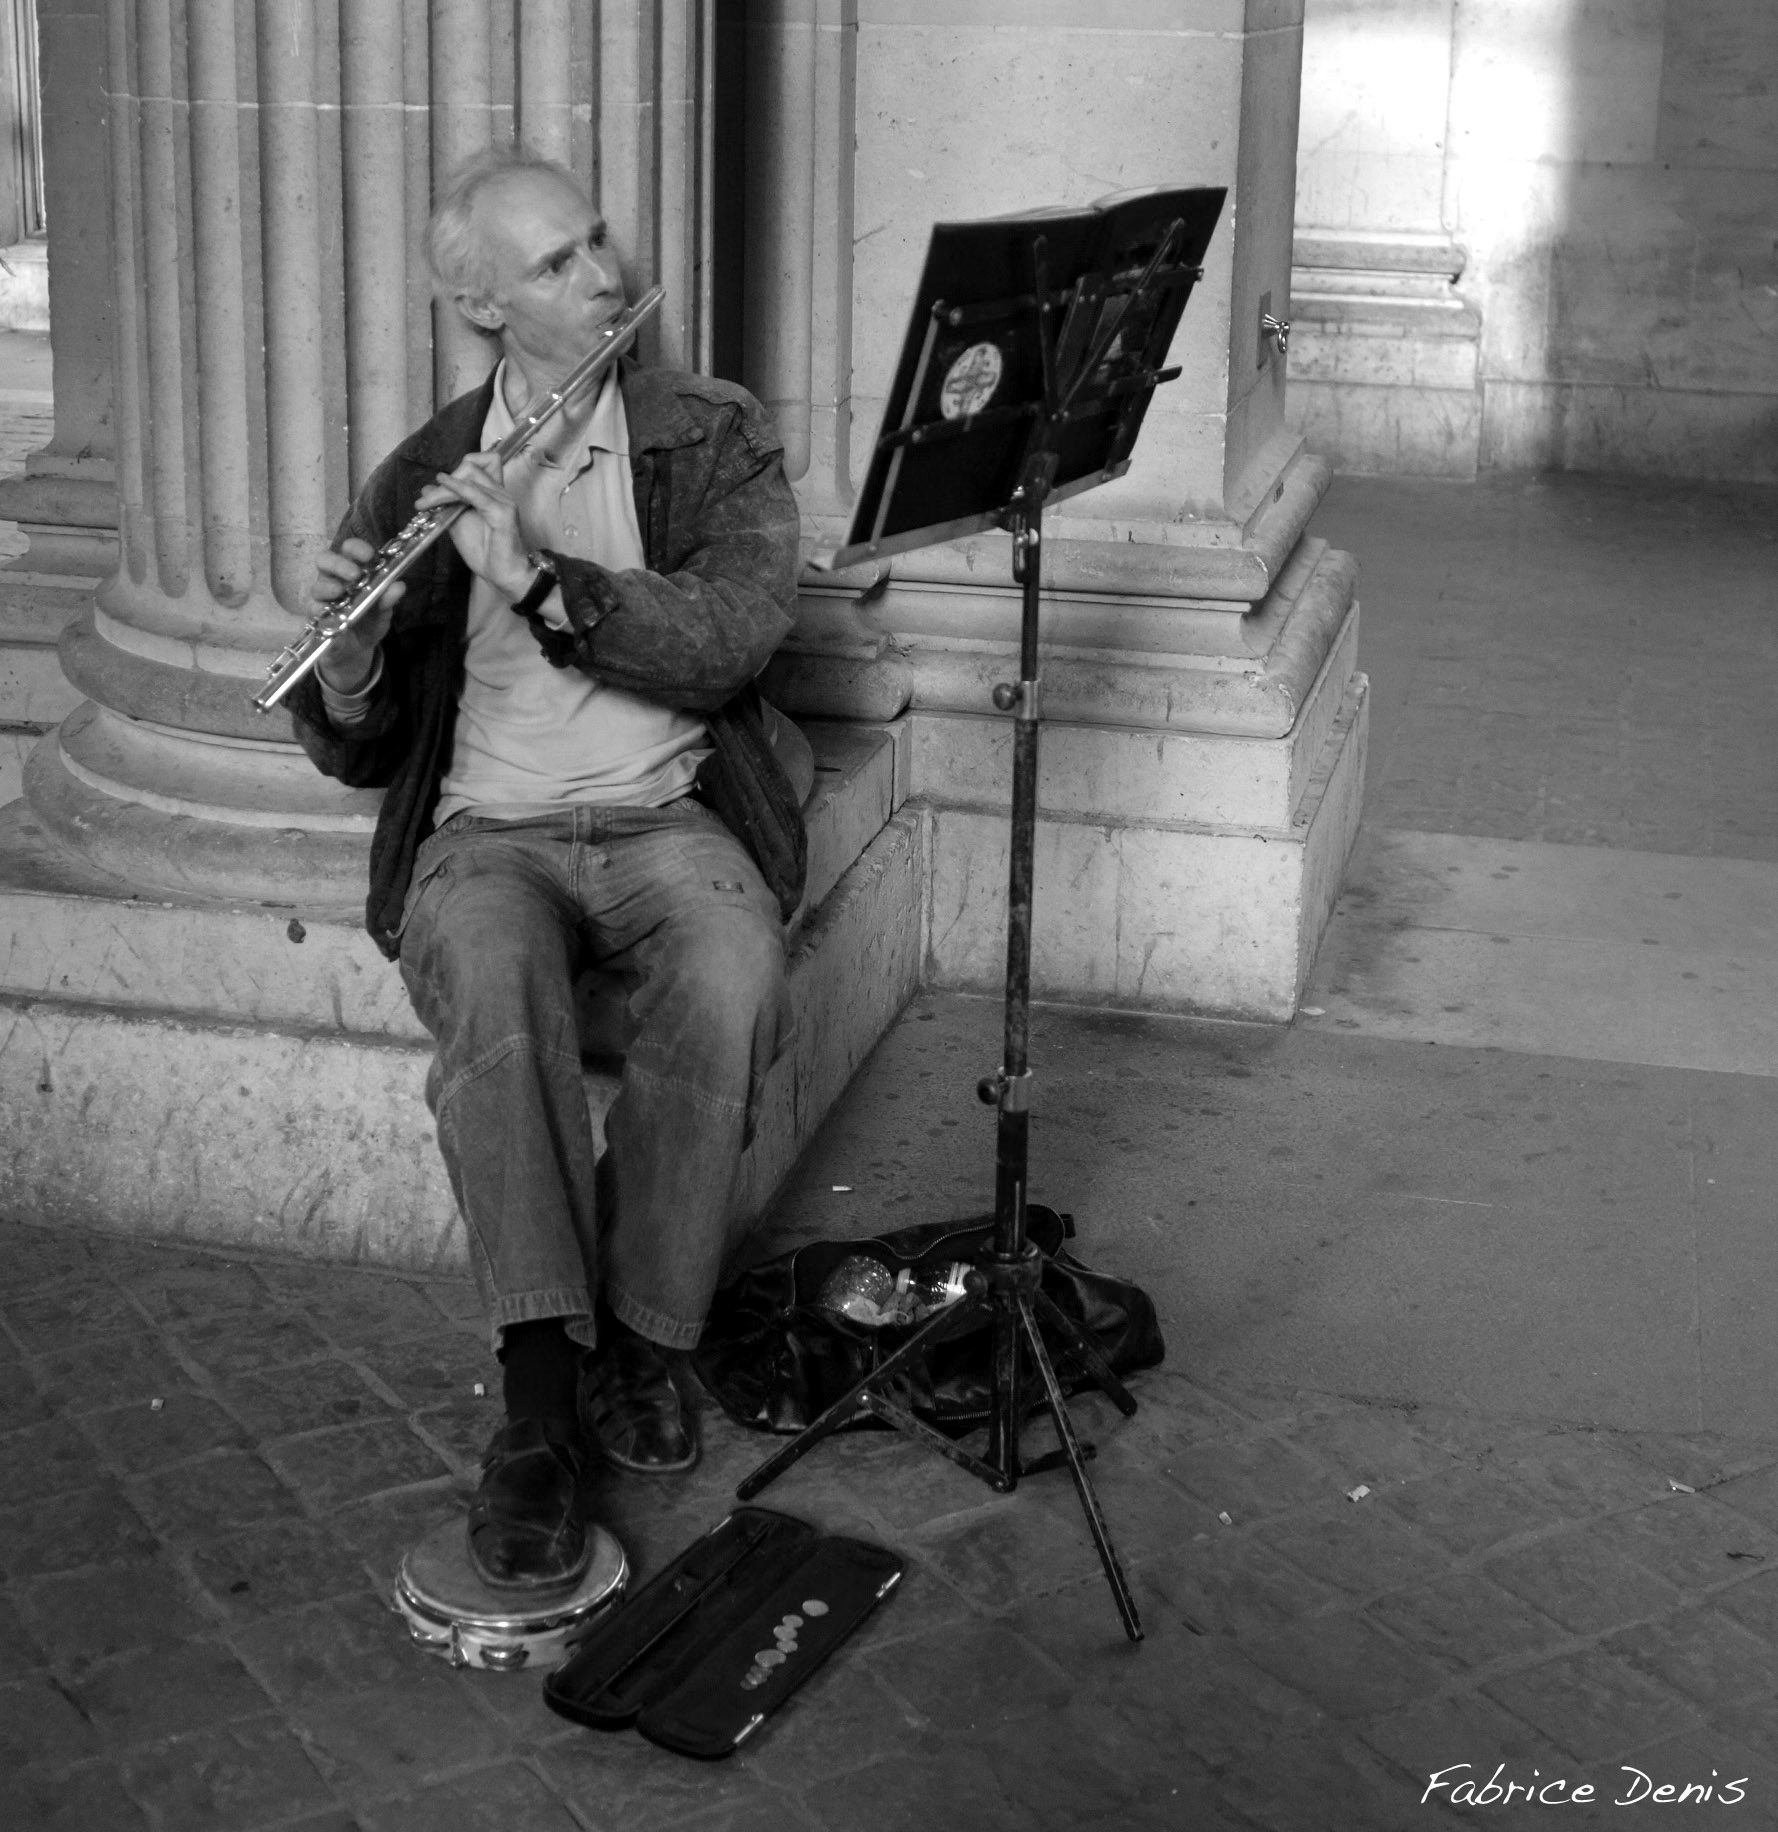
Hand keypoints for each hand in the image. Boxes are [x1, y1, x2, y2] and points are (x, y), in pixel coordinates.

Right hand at [310, 537, 402, 692]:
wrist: (357, 650)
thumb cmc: (369, 622)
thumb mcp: (383, 613)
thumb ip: (388, 600)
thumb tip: (399, 585)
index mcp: (352, 571)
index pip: (349, 550)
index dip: (356, 548)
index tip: (369, 555)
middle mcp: (333, 579)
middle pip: (324, 560)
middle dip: (338, 564)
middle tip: (354, 574)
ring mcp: (322, 597)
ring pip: (317, 585)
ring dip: (328, 587)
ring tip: (340, 592)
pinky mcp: (315, 616)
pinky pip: (313, 610)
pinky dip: (321, 610)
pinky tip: (331, 613)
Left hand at [417, 452, 534, 601]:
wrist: (502, 575)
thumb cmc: (485, 552)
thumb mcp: (458, 524)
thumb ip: (447, 505)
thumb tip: (427, 488)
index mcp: (493, 493)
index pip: (476, 464)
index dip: (454, 472)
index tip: (434, 493)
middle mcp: (500, 492)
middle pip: (470, 467)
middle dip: (445, 480)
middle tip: (425, 501)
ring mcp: (503, 500)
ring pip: (470, 477)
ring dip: (446, 488)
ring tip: (428, 502)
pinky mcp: (502, 512)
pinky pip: (476, 493)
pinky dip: (458, 488)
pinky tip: (443, 485)